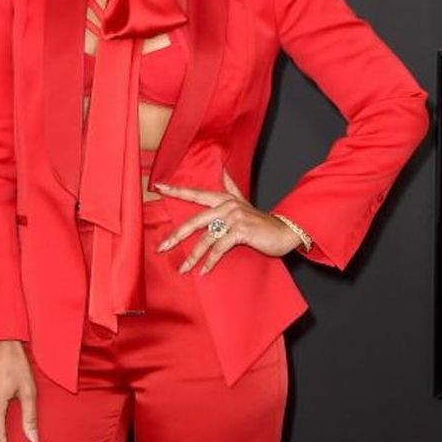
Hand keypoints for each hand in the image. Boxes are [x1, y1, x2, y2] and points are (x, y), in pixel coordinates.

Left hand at [154, 168, 300, 274]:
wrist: (284, 231)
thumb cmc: (261, 221)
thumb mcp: (244, 202)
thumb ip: (231, 187)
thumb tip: (222, 170)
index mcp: (224, 199)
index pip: (196, 193)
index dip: (177, 190)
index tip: (157, 186)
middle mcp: (227, 206)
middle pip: (195, 220)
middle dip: (177, 235)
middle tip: (162, 247)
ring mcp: (234, 218)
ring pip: (206, 238)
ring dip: (193, 256)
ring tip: (183, 268)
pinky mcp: (240, 232)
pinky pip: (219, 248)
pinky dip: (210, 261)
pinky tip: (203, 271)